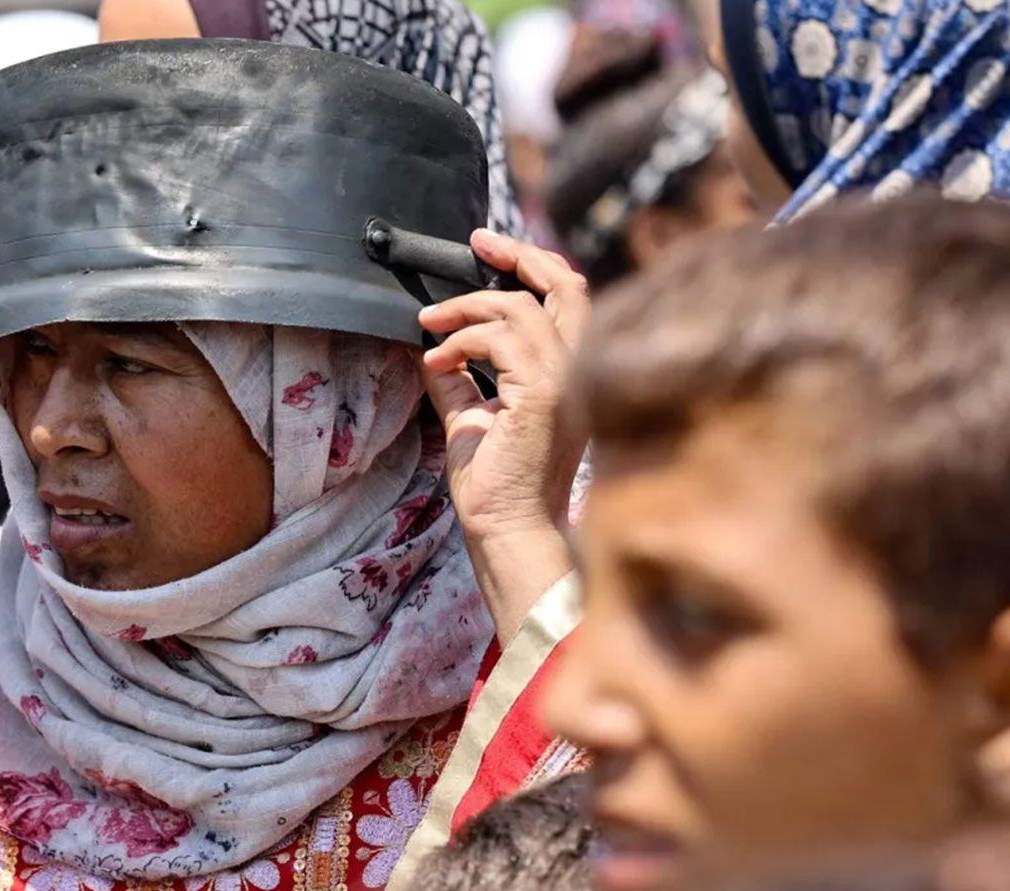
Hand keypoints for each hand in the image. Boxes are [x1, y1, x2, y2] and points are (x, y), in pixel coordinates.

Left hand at [415, 229, 588, 540]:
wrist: (506, 530)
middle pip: (566, 284)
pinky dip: (462, 341)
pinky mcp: (543, 396)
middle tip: (474, 241)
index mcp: (571, 372)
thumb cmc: (495, 486)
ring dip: (467, 308)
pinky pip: (501, 340)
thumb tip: (430, 348)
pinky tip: (437, 360)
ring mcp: (567, 382)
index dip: (533, 265)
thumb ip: (457, 379)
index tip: (488, 249)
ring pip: (521, 308)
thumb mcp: (469, 418)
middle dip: (518, 254)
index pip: (567, 298)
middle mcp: (580, 371)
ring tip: (430, 325)